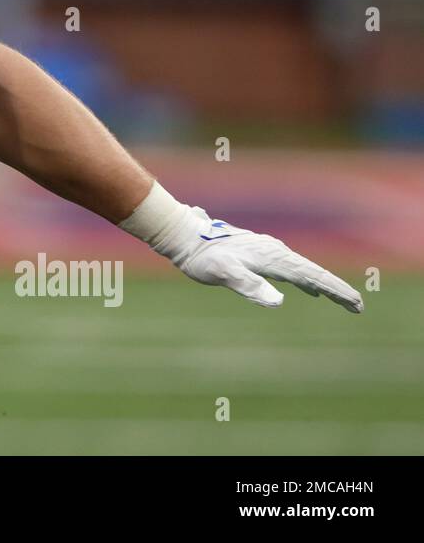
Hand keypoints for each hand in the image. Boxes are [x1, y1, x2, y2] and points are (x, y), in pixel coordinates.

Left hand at [153, 206, 363, 312]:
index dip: (335, 291)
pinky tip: (308, 289)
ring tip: (340, 300)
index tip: (356, 304)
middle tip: (357, 307)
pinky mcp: (260, 252)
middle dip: (336, 289)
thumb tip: (278, 301)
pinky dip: (306, 279)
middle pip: (313, 272)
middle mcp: (275, 251)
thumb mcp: (224, 274)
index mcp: (273, 258)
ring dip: (323, 284)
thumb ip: (249, 285)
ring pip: (304, 269)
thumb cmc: (202, 258)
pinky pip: (291, 267)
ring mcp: (268, 250)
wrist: (185, 236)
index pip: (312, 277)